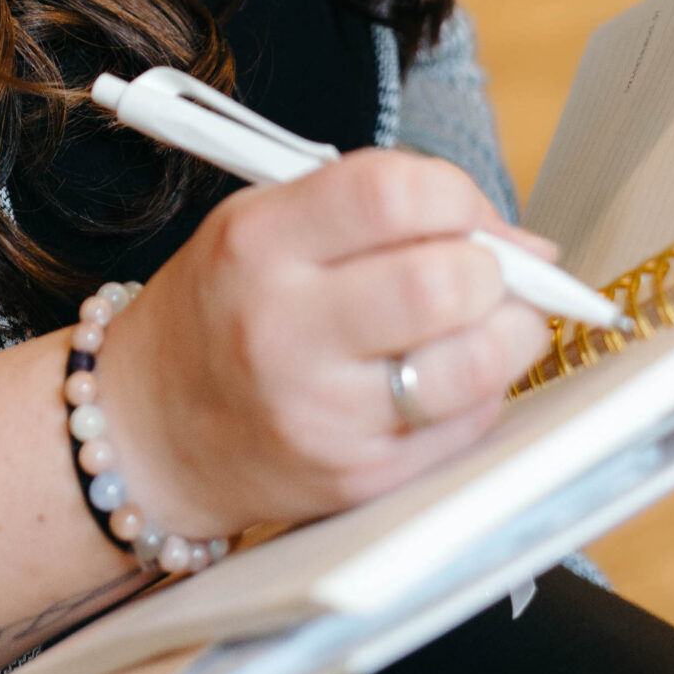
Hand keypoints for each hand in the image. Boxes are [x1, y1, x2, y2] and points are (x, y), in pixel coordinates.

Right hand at [90, 149, 556, 537]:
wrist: (152, 427)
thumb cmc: (221, 308)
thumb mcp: (264, 222)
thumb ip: (374, 208)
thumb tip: (522, 243)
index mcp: (258, 242)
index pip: (390, 194)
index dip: (455, 194)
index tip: (461, 210)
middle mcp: (285, 328)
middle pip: (443, 282)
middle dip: (493, 268)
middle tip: (482, 269)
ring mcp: (323, 415)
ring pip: (473, 365)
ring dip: (509, 332)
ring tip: (490, 320)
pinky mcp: (358, 479)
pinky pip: (467, 427)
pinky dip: (482, 391)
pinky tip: (452, 373)